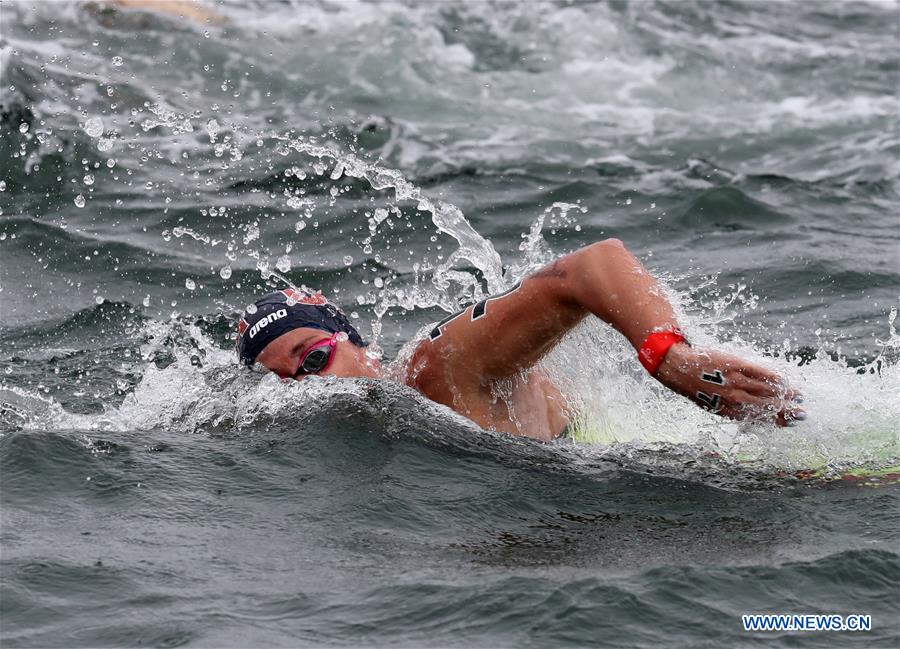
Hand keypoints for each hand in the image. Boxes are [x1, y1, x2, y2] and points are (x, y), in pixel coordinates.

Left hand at [656, 343, 804, 426]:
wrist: (679, 367)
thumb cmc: (695, 385)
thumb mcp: (711, 403)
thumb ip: (729, 408)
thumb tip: (748, 412)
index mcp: (729, 411)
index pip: (758, 419)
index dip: (776, 422)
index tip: (791, 423)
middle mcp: (734, 399)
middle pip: (766, 406)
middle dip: (786, 411)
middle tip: (803, 414)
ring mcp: (735, 382)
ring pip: (765, 390)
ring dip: (784, 394)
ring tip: (799, 395)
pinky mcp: (735, 366)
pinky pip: (757, 373)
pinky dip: (771, 377)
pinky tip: (782, 380)